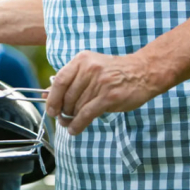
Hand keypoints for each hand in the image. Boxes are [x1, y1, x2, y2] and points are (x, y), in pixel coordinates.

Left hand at [45, 51, 161, 135]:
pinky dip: (78, 124)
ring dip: (71, 118)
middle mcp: (89, 69)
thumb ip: (69, 80)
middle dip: (63, 110)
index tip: (50, 109)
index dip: (52, 97)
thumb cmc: (114, 72)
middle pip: (67, 96)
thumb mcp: (90, 68)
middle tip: (63, 118)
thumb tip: (45, 95)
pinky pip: (87, 114)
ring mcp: (100, 83)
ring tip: (70, 123)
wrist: (143, 72)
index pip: (59, 80)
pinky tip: (74, 129)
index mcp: (82, 60)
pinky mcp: (109, 97)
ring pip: (77, 106)